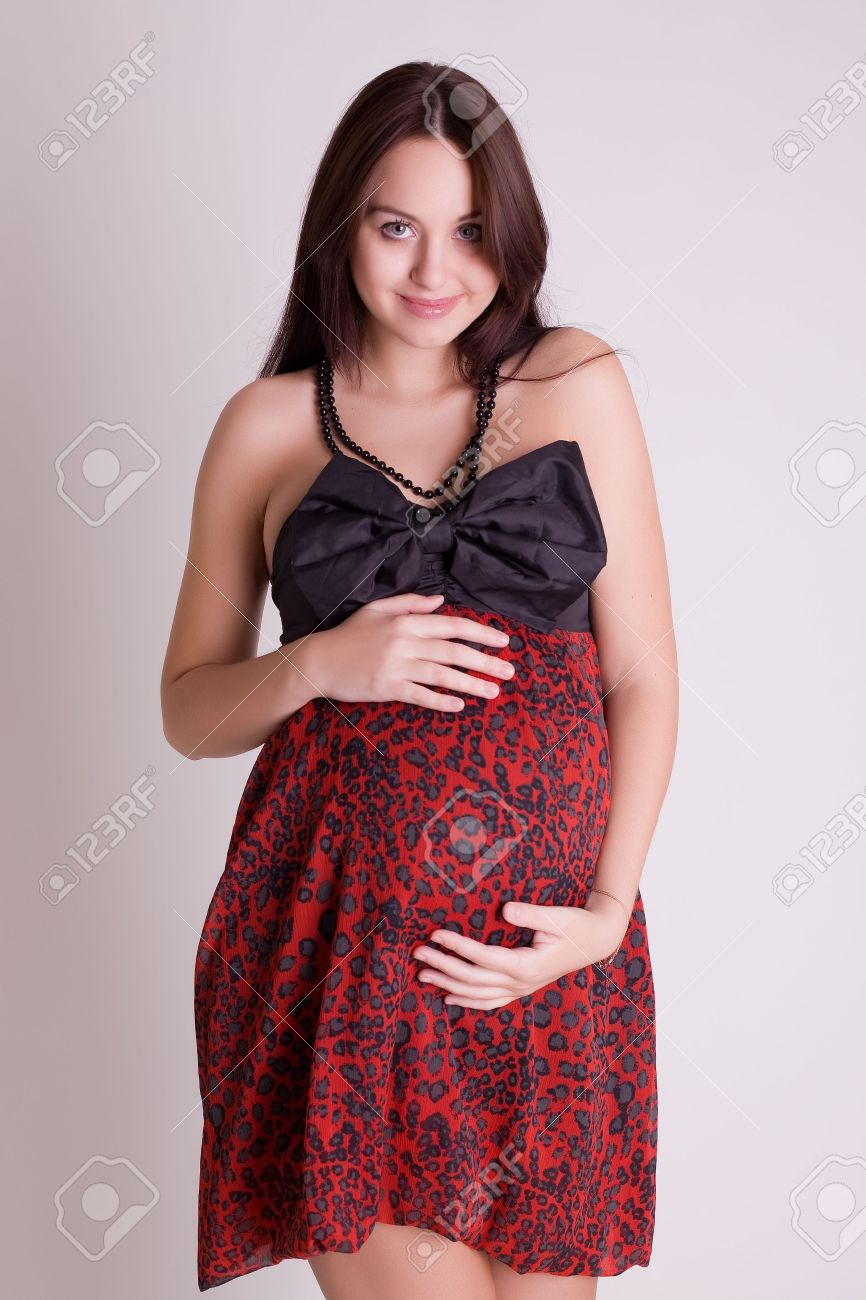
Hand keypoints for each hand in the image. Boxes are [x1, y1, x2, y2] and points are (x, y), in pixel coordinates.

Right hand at [299, 591, 515, 710]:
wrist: (319, 661)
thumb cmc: (349, 635)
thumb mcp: (377, 610)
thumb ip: (410, 603)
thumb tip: (441, 601)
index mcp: (406, 621)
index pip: (453, 626)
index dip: (481, 633)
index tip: (503, 641)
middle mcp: (404, 642)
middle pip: (454, 652)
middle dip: (485, 662)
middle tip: (509, 672)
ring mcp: (396, 666)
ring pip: (442, 674)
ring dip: (471, 683)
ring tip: (492, 691)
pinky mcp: (387, 688)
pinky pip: (420, 695)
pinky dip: (441, 700)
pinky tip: (459, 705)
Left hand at [411, 895, 627, 1008]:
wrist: (597, 940)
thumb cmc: (576, 924)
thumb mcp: (556, 916)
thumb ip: (530, 914)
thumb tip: (506, 909)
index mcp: (527, 964)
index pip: (483, 957)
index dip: (458, 947)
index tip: (435, 935)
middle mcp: (521, 982)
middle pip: (473, 978)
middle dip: (443, 966)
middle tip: (417, 955)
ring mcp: (521, 989)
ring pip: (478, 994)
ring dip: (449, 985)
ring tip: (423, 976)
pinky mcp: (522, 988)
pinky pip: (490, 1001)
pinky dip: (467, 1000)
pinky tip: (449, 997)